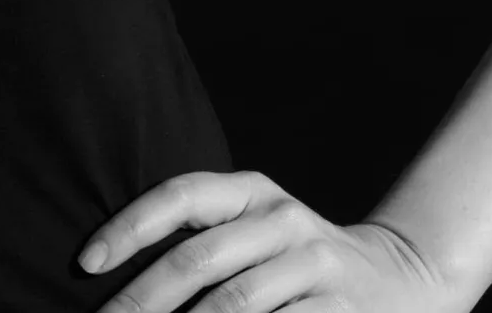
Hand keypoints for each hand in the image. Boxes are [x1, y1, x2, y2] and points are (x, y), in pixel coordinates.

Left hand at [80, 169, 468, 312]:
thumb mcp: (255, 225)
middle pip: (198, 258)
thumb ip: (199, 233)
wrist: (404, 276)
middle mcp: (282, 220)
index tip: (87, 261)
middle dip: (143, 298)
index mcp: (252, 190)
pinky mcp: (340, 310)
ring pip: (234, 304)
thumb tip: (119, 272)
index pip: (179, 196)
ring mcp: (314, 266)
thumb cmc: (299, 254)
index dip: (129, 227)